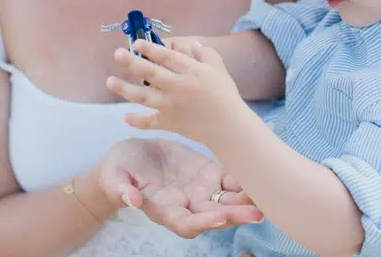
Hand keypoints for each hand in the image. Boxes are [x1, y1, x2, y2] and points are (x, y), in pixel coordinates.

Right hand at [98, 137, 262, 237]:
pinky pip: (229, 181)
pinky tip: (259, 173)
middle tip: (257, 213)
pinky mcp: (207, 174)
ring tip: (266, 193)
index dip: (204, 222)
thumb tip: (132, 200)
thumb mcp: (114, 177)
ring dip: (246, 200)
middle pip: (215, 216)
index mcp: (164, 210)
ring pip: (227, 200)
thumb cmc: (116, 171)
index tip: (219, 216)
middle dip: (236, 216)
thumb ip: (121, 190)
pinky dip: (243, 180)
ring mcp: (199, 191)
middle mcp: (186, 205)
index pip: (187, 224)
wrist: (128, 158)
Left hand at [106, 39, 248, 144]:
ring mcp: (172, 107)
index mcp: (191, 72)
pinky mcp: (169, 123)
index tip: (137, 42)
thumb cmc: (225, 95)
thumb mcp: (218, 69)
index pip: (167, 57)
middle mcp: (178, 88)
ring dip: (124, 89)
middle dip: (131, 62)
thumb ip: (205, 54)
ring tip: (109, 81)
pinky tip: (125, 115)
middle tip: (117, 53)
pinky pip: (148, 122)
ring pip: (142, 97)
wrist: (229, 127)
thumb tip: (190, 45)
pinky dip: (136, 120)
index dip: (150, 48)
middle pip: (150, 73)